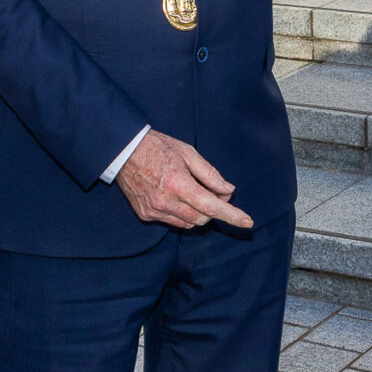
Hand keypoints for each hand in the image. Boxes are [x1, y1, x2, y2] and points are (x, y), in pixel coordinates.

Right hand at [115, 129, 253, 230]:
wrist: (123, 151)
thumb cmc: (158, 147)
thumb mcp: (188, 153)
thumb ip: (210, 174)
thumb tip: (229, 190)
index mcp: (179, 184)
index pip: (212, 207)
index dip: (232, 216)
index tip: (248, 222)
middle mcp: (166, 202)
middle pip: (202, 218)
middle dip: (214, 208)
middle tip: (215, 191)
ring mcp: (154, 211)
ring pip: (188, 224)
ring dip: (198, 212)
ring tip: (193, 191)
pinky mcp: (145, 215)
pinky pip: (172, 222)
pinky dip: (182, 214)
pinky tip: (177, 197)